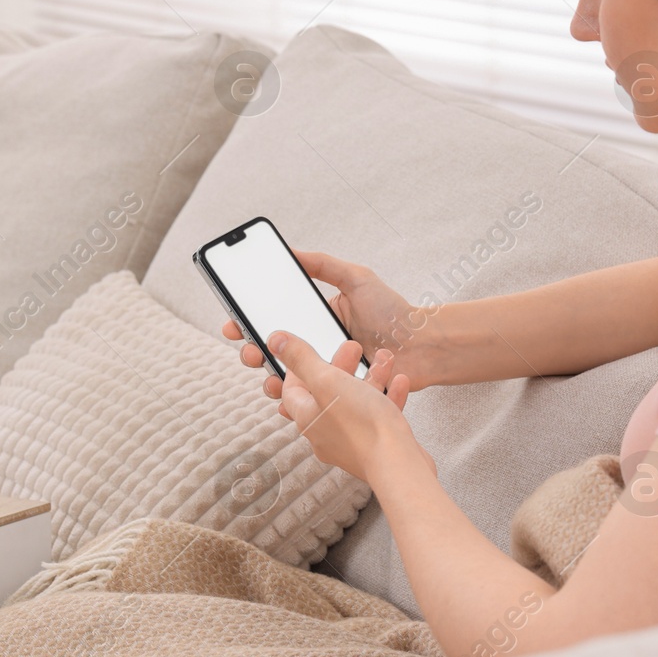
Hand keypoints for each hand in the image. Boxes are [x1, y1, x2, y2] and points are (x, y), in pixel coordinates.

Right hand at [223, 249, 435, 398]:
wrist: (424, 348)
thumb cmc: (394, 313)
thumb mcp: (357, 279)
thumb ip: (324, 265)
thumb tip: (292, 253)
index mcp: (318, 319)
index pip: (277, 321)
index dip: (250, 324)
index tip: (233, 323)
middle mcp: (319, 346)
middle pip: (276, 353)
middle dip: (253, 353)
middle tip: (248, 352)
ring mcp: (328, 371)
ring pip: (289, 380)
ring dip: (272, 381)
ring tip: (271, 379)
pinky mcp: (340, 394)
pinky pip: (312, 402)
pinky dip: (296, 404)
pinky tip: (289, 401)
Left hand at [268, 330, 433, 484]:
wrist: (398, 465)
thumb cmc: (363, 427)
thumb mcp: (328, 381)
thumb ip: (302, 359)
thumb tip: (275, 341)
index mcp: (308, 418)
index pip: (292, 391)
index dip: (299, 368)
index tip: (311, 352)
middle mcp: (326, 433)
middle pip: (327, 393)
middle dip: (341, 366)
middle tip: (352, 348)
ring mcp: (351, 441)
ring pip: (356, 402)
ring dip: (370, 377)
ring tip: (383, 358)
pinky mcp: (376, 445)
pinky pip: (378, 416)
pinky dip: (387, 396)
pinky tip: (399, 382)